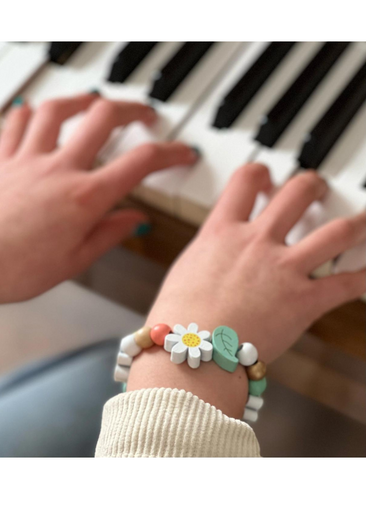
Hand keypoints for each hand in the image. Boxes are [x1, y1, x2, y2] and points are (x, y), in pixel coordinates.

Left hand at [0, 94, 196, 314]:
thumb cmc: (13, 270)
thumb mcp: (74, 261)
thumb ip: (109, 234)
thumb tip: (134, 220)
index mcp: (83, 198)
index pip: (140, 162)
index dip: (170, 153)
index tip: (182, 152)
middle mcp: (58, 170)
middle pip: (103, 118)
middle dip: (133, 108)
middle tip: (145, 113)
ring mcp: (28, 160)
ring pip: (59, 109)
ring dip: (84, 100)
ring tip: (97, 102)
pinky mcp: (2, 161)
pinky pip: (16, 123)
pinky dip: (31, 112)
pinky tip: (38, 113)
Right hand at [128, 164, 365, 415]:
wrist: (190, 353)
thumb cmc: (179, 320)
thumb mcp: (185, 272)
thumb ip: (208, 254)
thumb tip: (215, 253)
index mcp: (222, 232)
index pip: (245, 181)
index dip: (260, 173)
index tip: (266, 178)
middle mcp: (257, 241)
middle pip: (297, 192)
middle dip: (312, 185)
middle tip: (316, 189)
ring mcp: (283, 268)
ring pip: (337, 231)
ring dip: (357, 223)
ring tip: (362, 222)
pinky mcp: (304, 300)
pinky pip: (347, 284)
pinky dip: (364, 278)